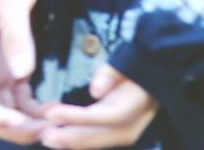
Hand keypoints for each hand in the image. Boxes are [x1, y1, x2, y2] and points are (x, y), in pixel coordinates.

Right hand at [0, 0, 45, 143]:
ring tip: (53, 125)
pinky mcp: (10, 71)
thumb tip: (22, 71)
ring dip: (23, 124)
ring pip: (2, 111)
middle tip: (43, 129)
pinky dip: (32, 113)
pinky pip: (17, 102)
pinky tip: (52, 111)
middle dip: (10, 127)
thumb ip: (16, 32)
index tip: (17, 121)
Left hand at [39, 65, 157, 148]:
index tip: (51, 114)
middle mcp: (130, 126)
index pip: (99, 117)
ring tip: (47, 139)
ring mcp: (126, 132)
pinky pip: (98, 138)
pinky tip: (63, 139)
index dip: (75, 117)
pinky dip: (80, 140)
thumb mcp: (129, 62)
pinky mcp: (120, 132)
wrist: (160, 73)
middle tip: (43, 136)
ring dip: (72, 142)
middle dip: (69, 138)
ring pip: (97, 141)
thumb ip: (112, 73)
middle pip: (97, 136)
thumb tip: (95, 90)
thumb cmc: (139, 65)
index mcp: (132, 108)